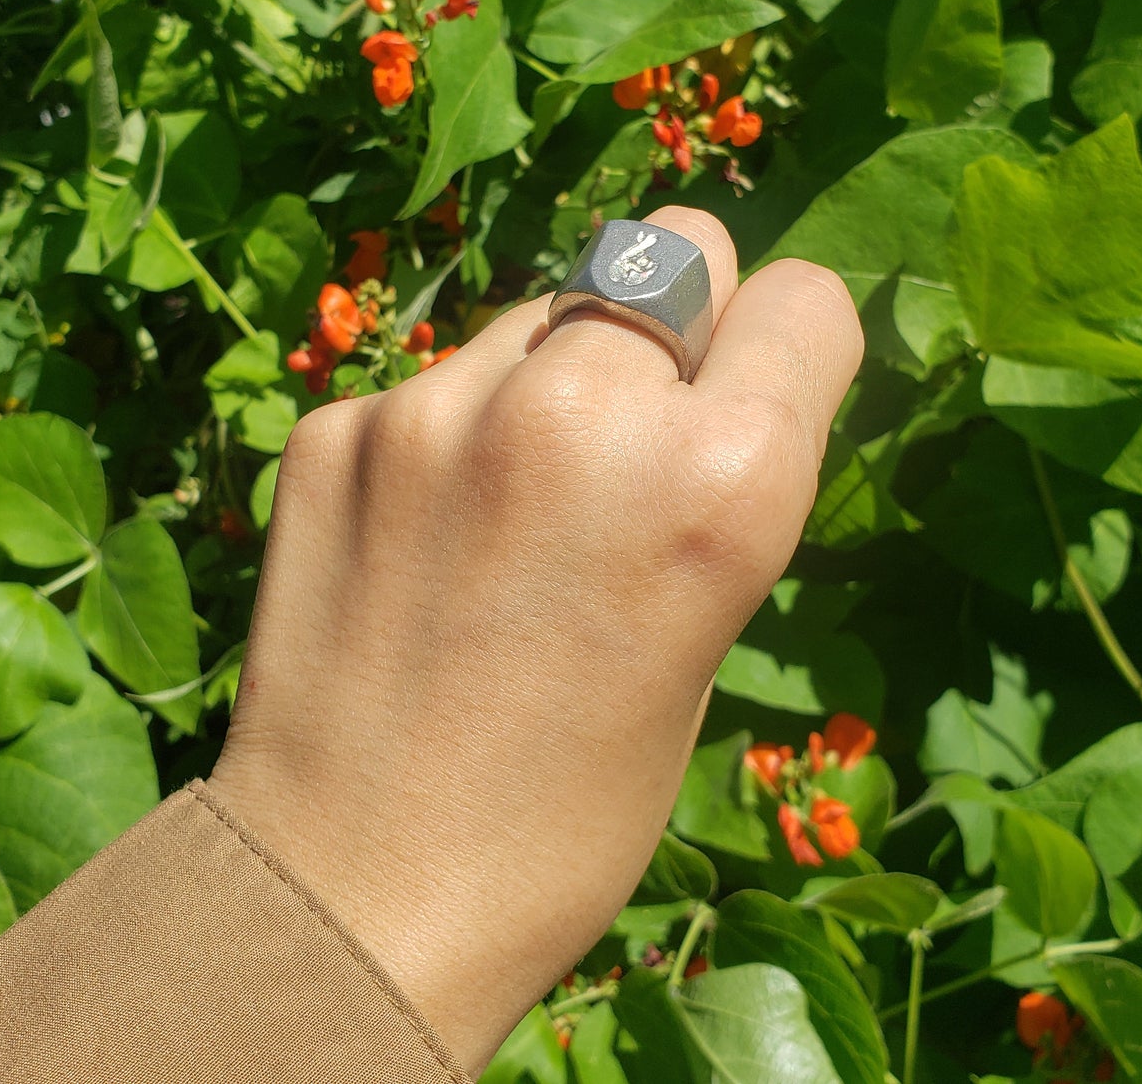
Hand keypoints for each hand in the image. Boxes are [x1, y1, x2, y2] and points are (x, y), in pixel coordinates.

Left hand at [210, 206, 862, 1071]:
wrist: (356, 895)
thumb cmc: (574, 810)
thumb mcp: (708, 637)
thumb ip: (714, 477)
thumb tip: (701, 369)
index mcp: (724, 480)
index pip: (802, 299)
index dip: (784, 349)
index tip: (752, 391)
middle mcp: (587, 411)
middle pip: (671, 244)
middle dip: (673, 322)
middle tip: (635, 424)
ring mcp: (443, 407)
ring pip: (547, 308)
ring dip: (555, 375)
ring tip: (513, 502)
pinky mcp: (339, 426)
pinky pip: (437, 381)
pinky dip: (450, 431)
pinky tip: (425, 536)